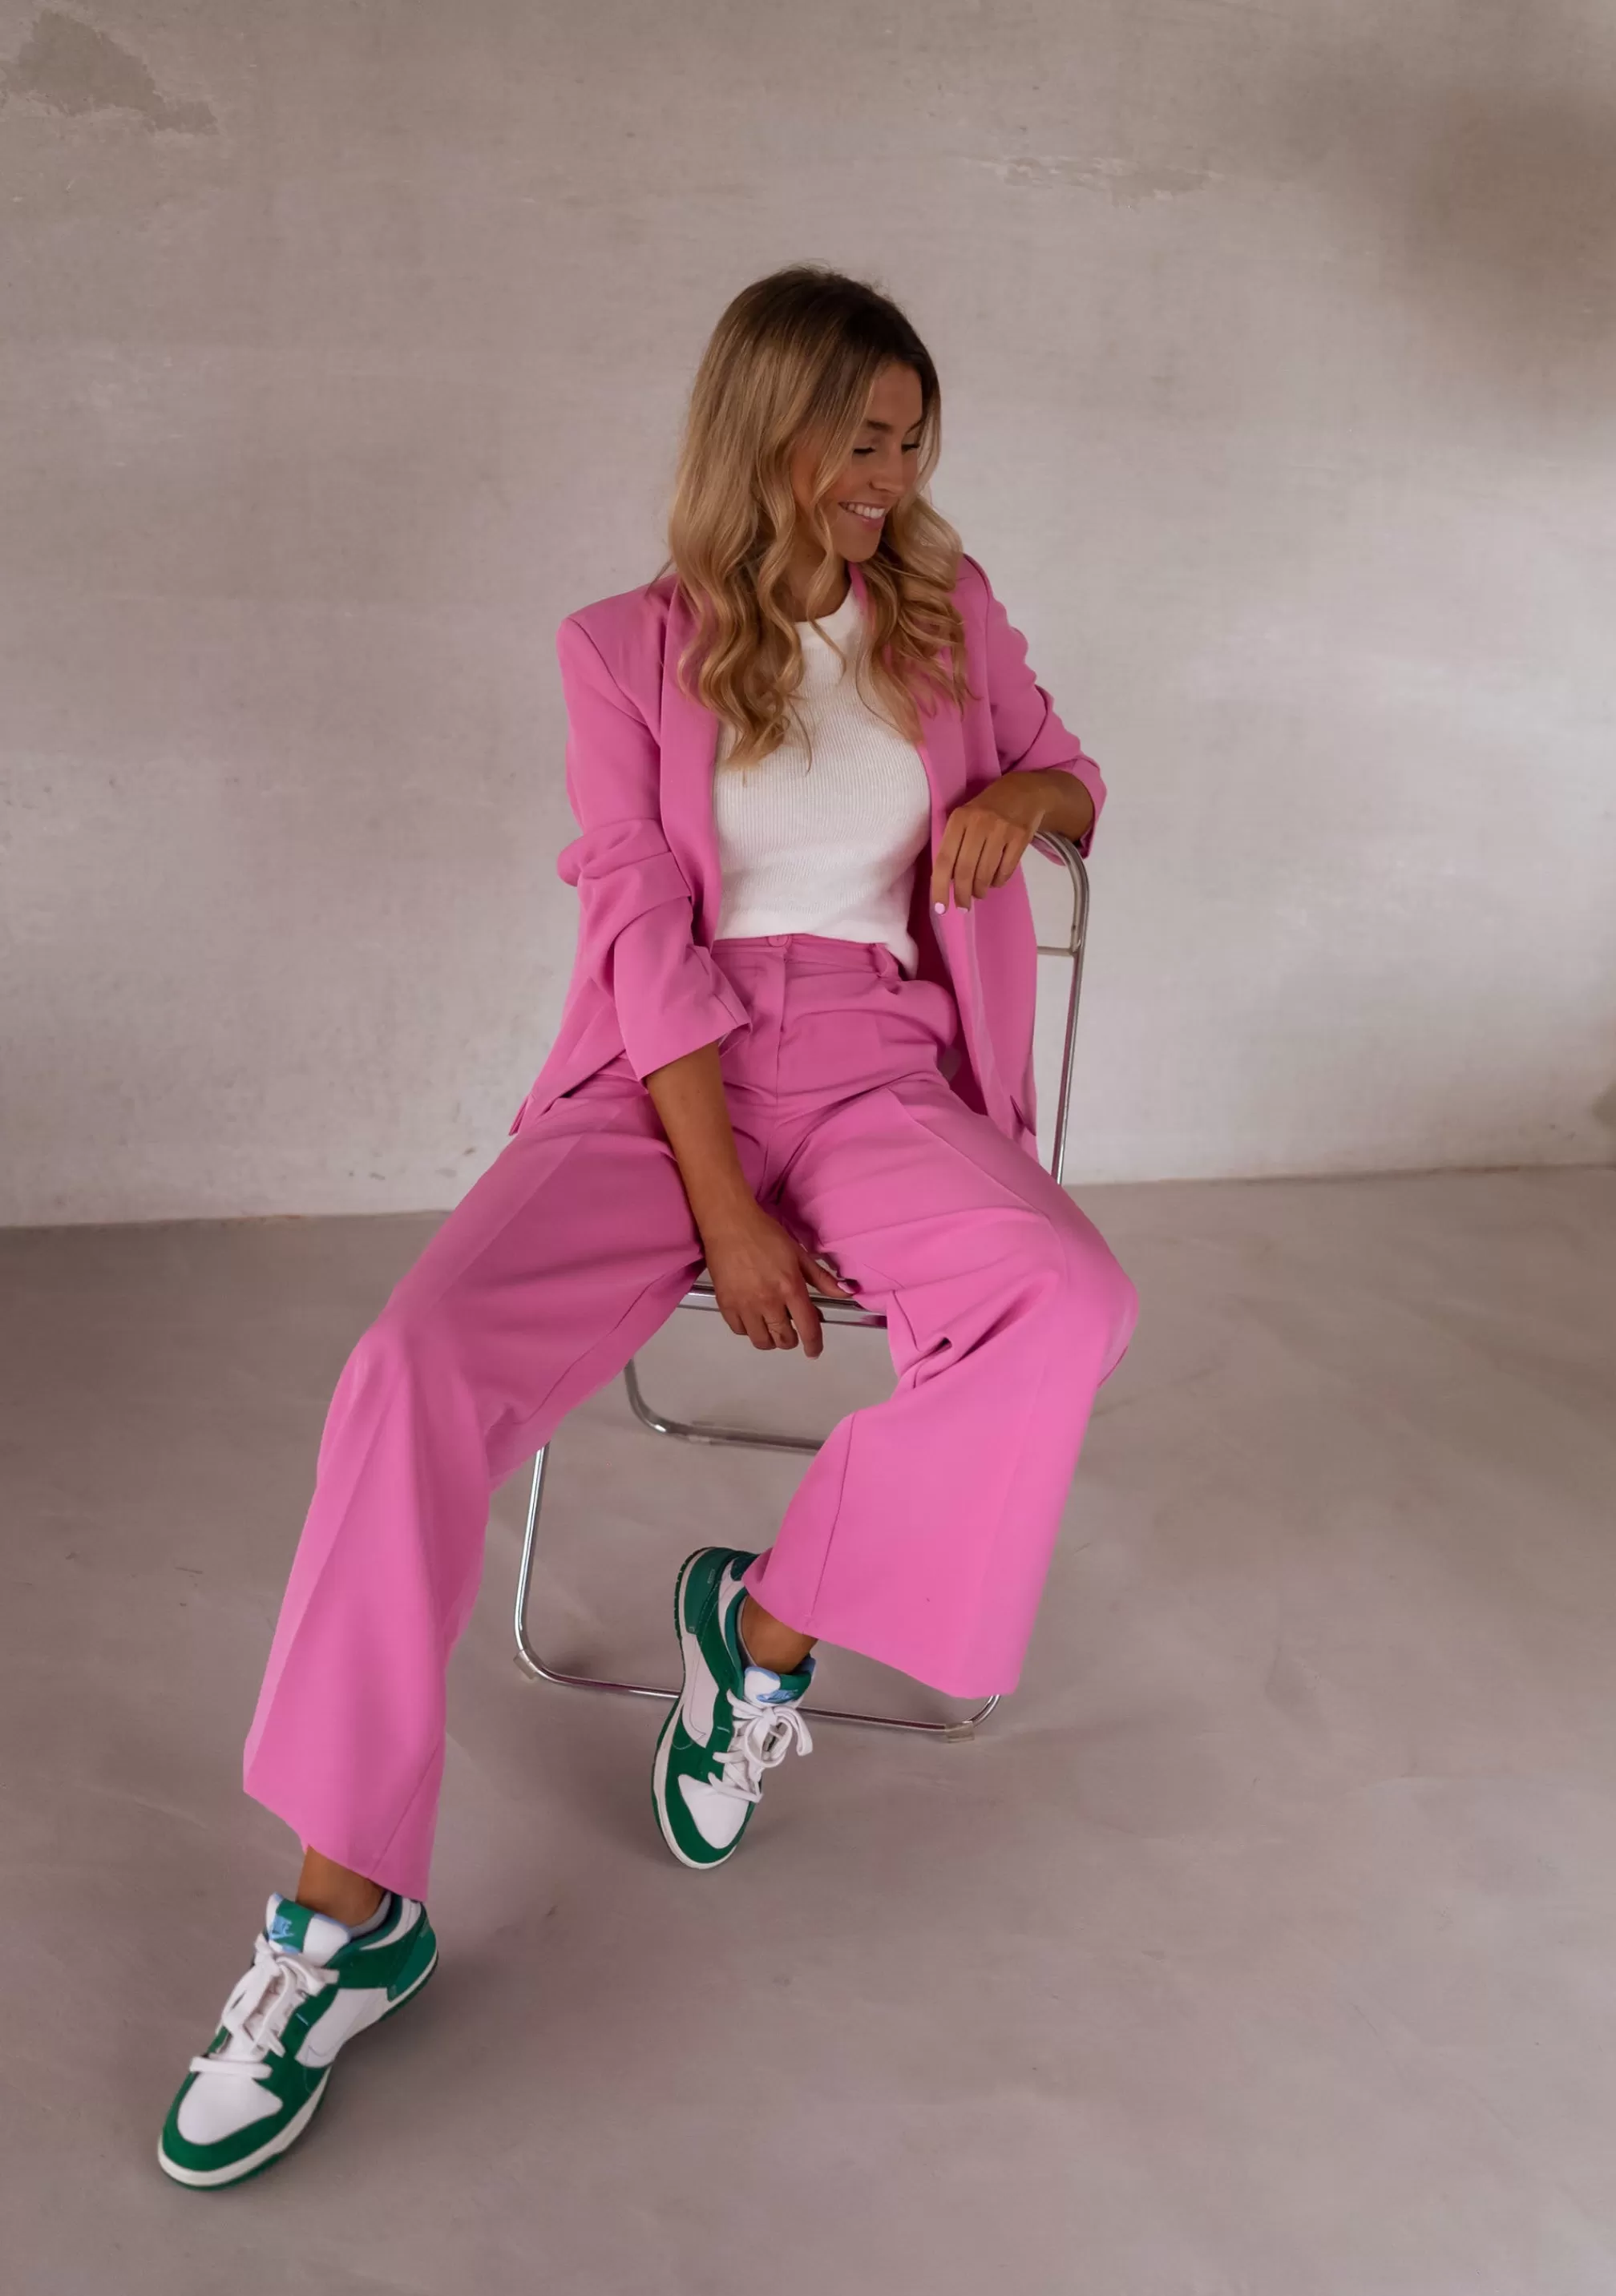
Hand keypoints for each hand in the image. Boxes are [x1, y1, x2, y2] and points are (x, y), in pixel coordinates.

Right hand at [700, 1204, 854, 1355]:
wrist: (730, 1224)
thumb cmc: (767, 1236)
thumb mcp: (799, 1254)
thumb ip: (821, 1278)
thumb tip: (845, 1293)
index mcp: (790, 1287)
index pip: (807, 1327)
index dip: (814, 1344)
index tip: (814, 1351)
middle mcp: (768, 1301)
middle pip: (783, 1339)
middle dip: (791, 1340)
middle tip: (791, 1331)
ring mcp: (745, 1305)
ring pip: (761, 1341)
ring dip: (770, 1339)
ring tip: (771, 1326)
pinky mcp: (725, 1305)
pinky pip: (740, 1331)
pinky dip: (749, 1330)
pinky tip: (753, 1318)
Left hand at [930, 774, 1047, 912]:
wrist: (1024, 792)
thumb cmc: (986, 811)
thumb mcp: (965, 819)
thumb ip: (955, 845)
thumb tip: (947, 883)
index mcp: (959, 818)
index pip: (943, 859)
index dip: (939, 887)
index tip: (941, 908)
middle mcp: (979, 823)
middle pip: (965, 871)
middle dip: (962, 894)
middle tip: (963, 906)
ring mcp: (1001, 829)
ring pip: (985, 873)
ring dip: (980, 890)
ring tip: (979, 892)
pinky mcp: (1020, 836)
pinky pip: (1005, 870)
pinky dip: (998, 881)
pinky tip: (995, 880)